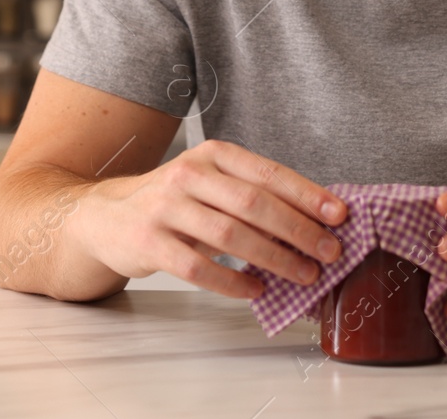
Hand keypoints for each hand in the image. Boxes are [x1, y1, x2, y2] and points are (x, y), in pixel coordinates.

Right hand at [78, 139, 347, 299]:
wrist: (106, 216)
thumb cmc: (174, 202)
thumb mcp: (212, 186)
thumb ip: (253, 197)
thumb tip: (314, 222)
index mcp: (214, 155)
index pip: (269, 173)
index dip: (308, 195)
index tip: (339, 215)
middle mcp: (190, 174)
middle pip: (255, 203)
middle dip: (299, 230)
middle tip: (330, 252)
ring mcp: (167, 208)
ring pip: (231, 235)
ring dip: (274, 258)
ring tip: (303, 275)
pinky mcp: (149, 242)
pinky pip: (199, 268)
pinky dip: (233, 281)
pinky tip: (255, 290)